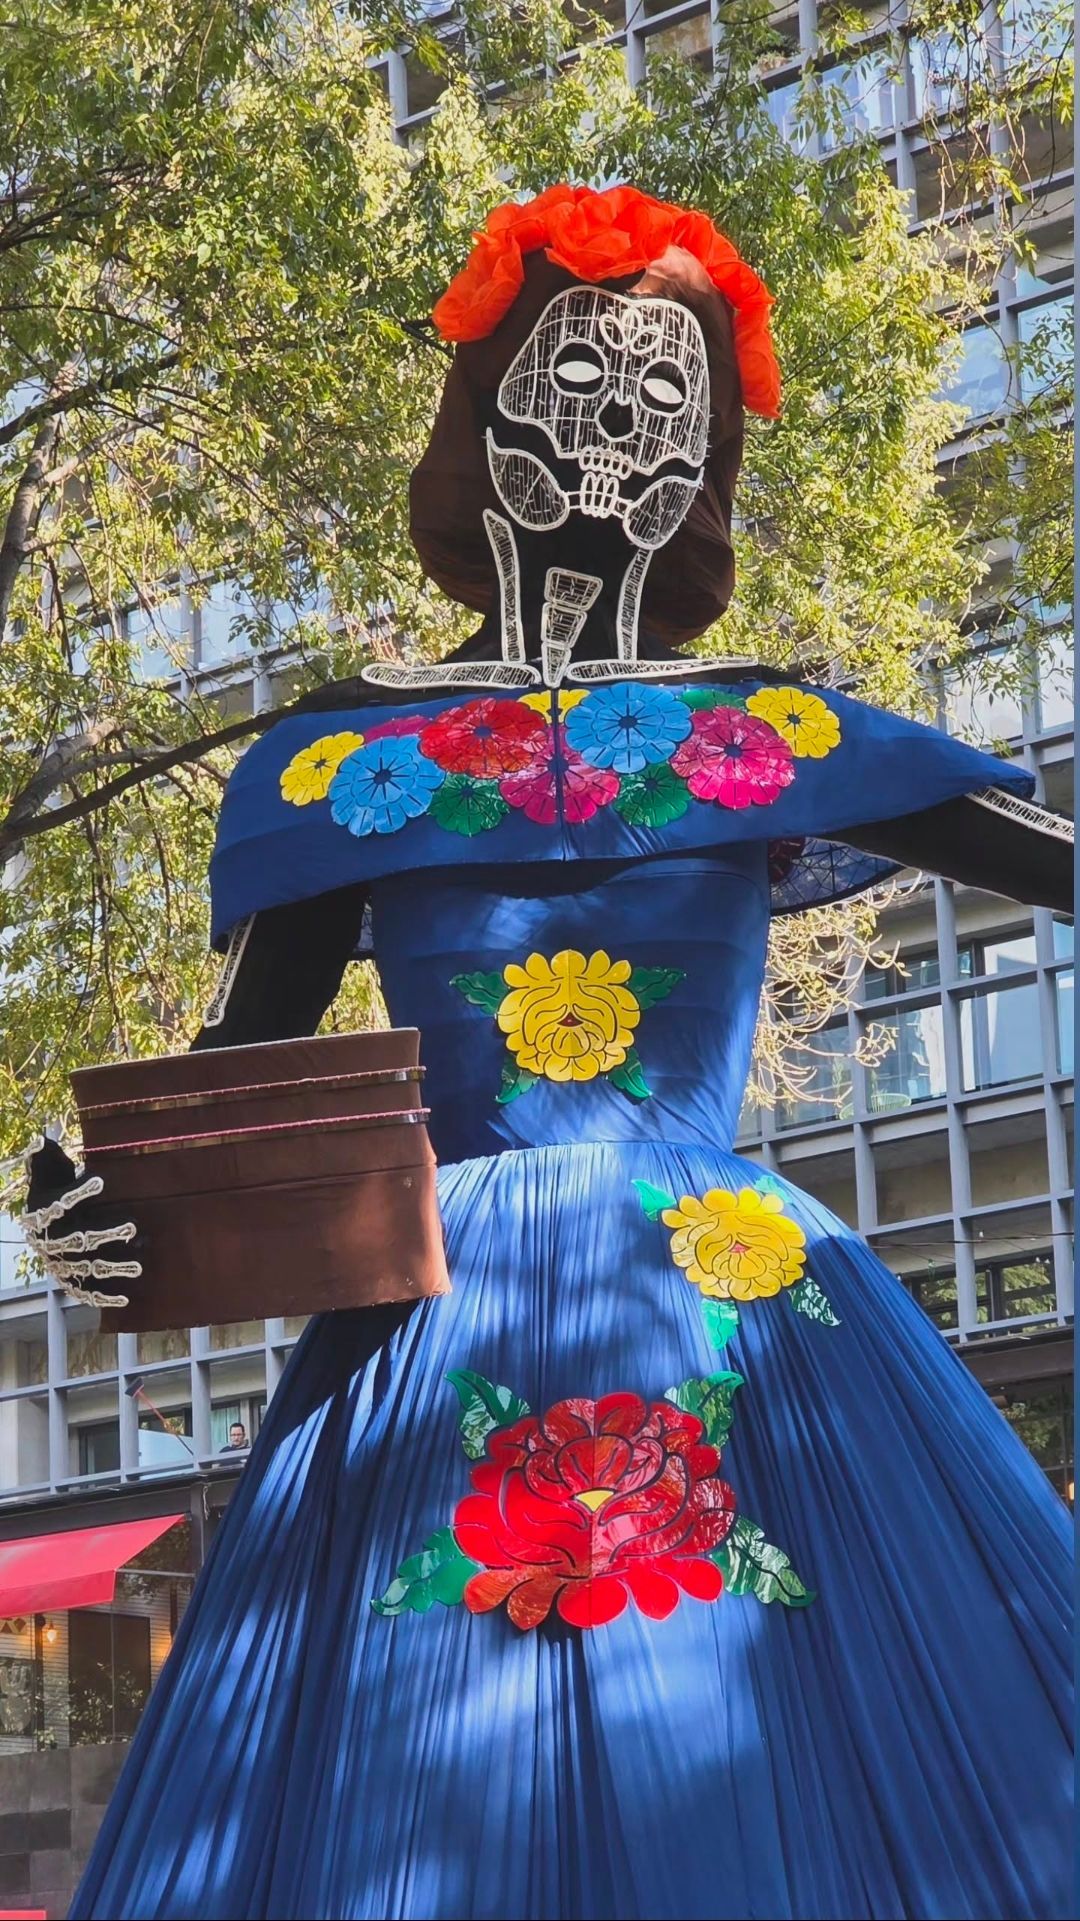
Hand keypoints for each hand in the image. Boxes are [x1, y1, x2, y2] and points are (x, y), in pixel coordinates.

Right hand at [23, 1135, 139, 1307]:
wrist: (39, 1227)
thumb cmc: (51, 1191)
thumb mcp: (46, 1171)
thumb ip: (44, 1157)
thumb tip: (40, 1139)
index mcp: (44, 1214)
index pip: (59, 1203)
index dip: (78, 1193)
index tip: (99, 1181)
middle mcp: (52, 1242)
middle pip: (78, 1240)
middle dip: (105, 1234)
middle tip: (133, 1225)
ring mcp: (61, 1265)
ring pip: (87, 1267)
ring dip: (113, 1267)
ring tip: (140, 1263)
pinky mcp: (70, 1281)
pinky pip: (86, 1292)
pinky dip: (104, 1297)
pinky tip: (127, 1297)